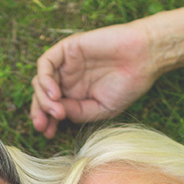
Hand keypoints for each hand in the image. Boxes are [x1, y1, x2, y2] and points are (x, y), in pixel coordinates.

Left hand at [30, 18, 161, 137]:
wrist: (144, 58)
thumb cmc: (127, 85)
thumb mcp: (101, 110)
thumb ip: (77, 113)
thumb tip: (55, 114)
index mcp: (74, 95)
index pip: (51, 108)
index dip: (46, 121)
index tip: (47, 134)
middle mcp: (67, 79)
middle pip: (41, 96)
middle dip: (39, 112)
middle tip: (43, 125)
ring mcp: (66, 64)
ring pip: (40, 81)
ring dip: (42, 99)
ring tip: (56, 110)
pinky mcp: (68, 49)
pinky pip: (46, 63)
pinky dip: (45, 79)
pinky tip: (55, 94)